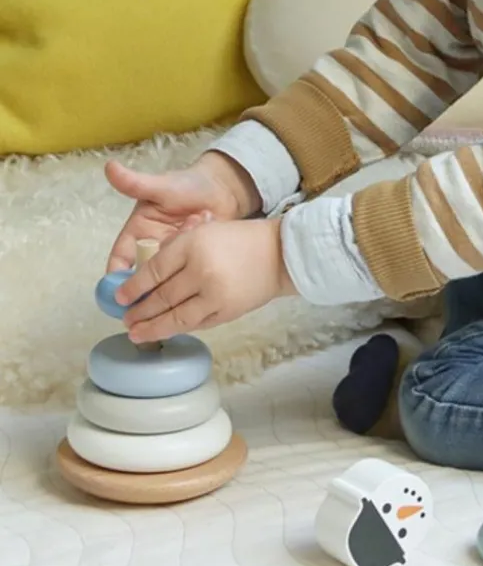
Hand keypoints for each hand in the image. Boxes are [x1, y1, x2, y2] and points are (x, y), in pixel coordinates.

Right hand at [105, 151, 261, 273]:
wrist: (223, 187)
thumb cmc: (187, 184)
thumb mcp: (161, 186)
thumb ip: (135, 183)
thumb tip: (109, 166)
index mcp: (137, 234)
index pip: (121, 261)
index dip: (119, 279)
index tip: (123, 292)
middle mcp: (154, 249)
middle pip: (146, 274)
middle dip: (158, 269)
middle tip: (172, 252)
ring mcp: (176, 256)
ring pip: (171, 269)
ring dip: (182, 250)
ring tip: (194, 220)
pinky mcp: (196, 259)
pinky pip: (193, 265)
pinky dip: (200, 248)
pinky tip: (207, 221)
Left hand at [116, 218, 296, 342]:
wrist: (280, 254)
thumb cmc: (241, 239)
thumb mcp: (205, 231)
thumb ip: (177, 249)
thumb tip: (147, 277)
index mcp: (193, 244)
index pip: (153, 270)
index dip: (132, 287)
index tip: (119, 297)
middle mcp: (201, 270)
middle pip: (160, 297)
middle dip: (139, 312)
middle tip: (126, 319)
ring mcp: (214, 295)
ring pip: (175, 318)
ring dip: (152, 328)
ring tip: (137, 334)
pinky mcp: (226, 312)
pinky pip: (196, 324)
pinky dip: (178, 328)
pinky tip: (167, 330)